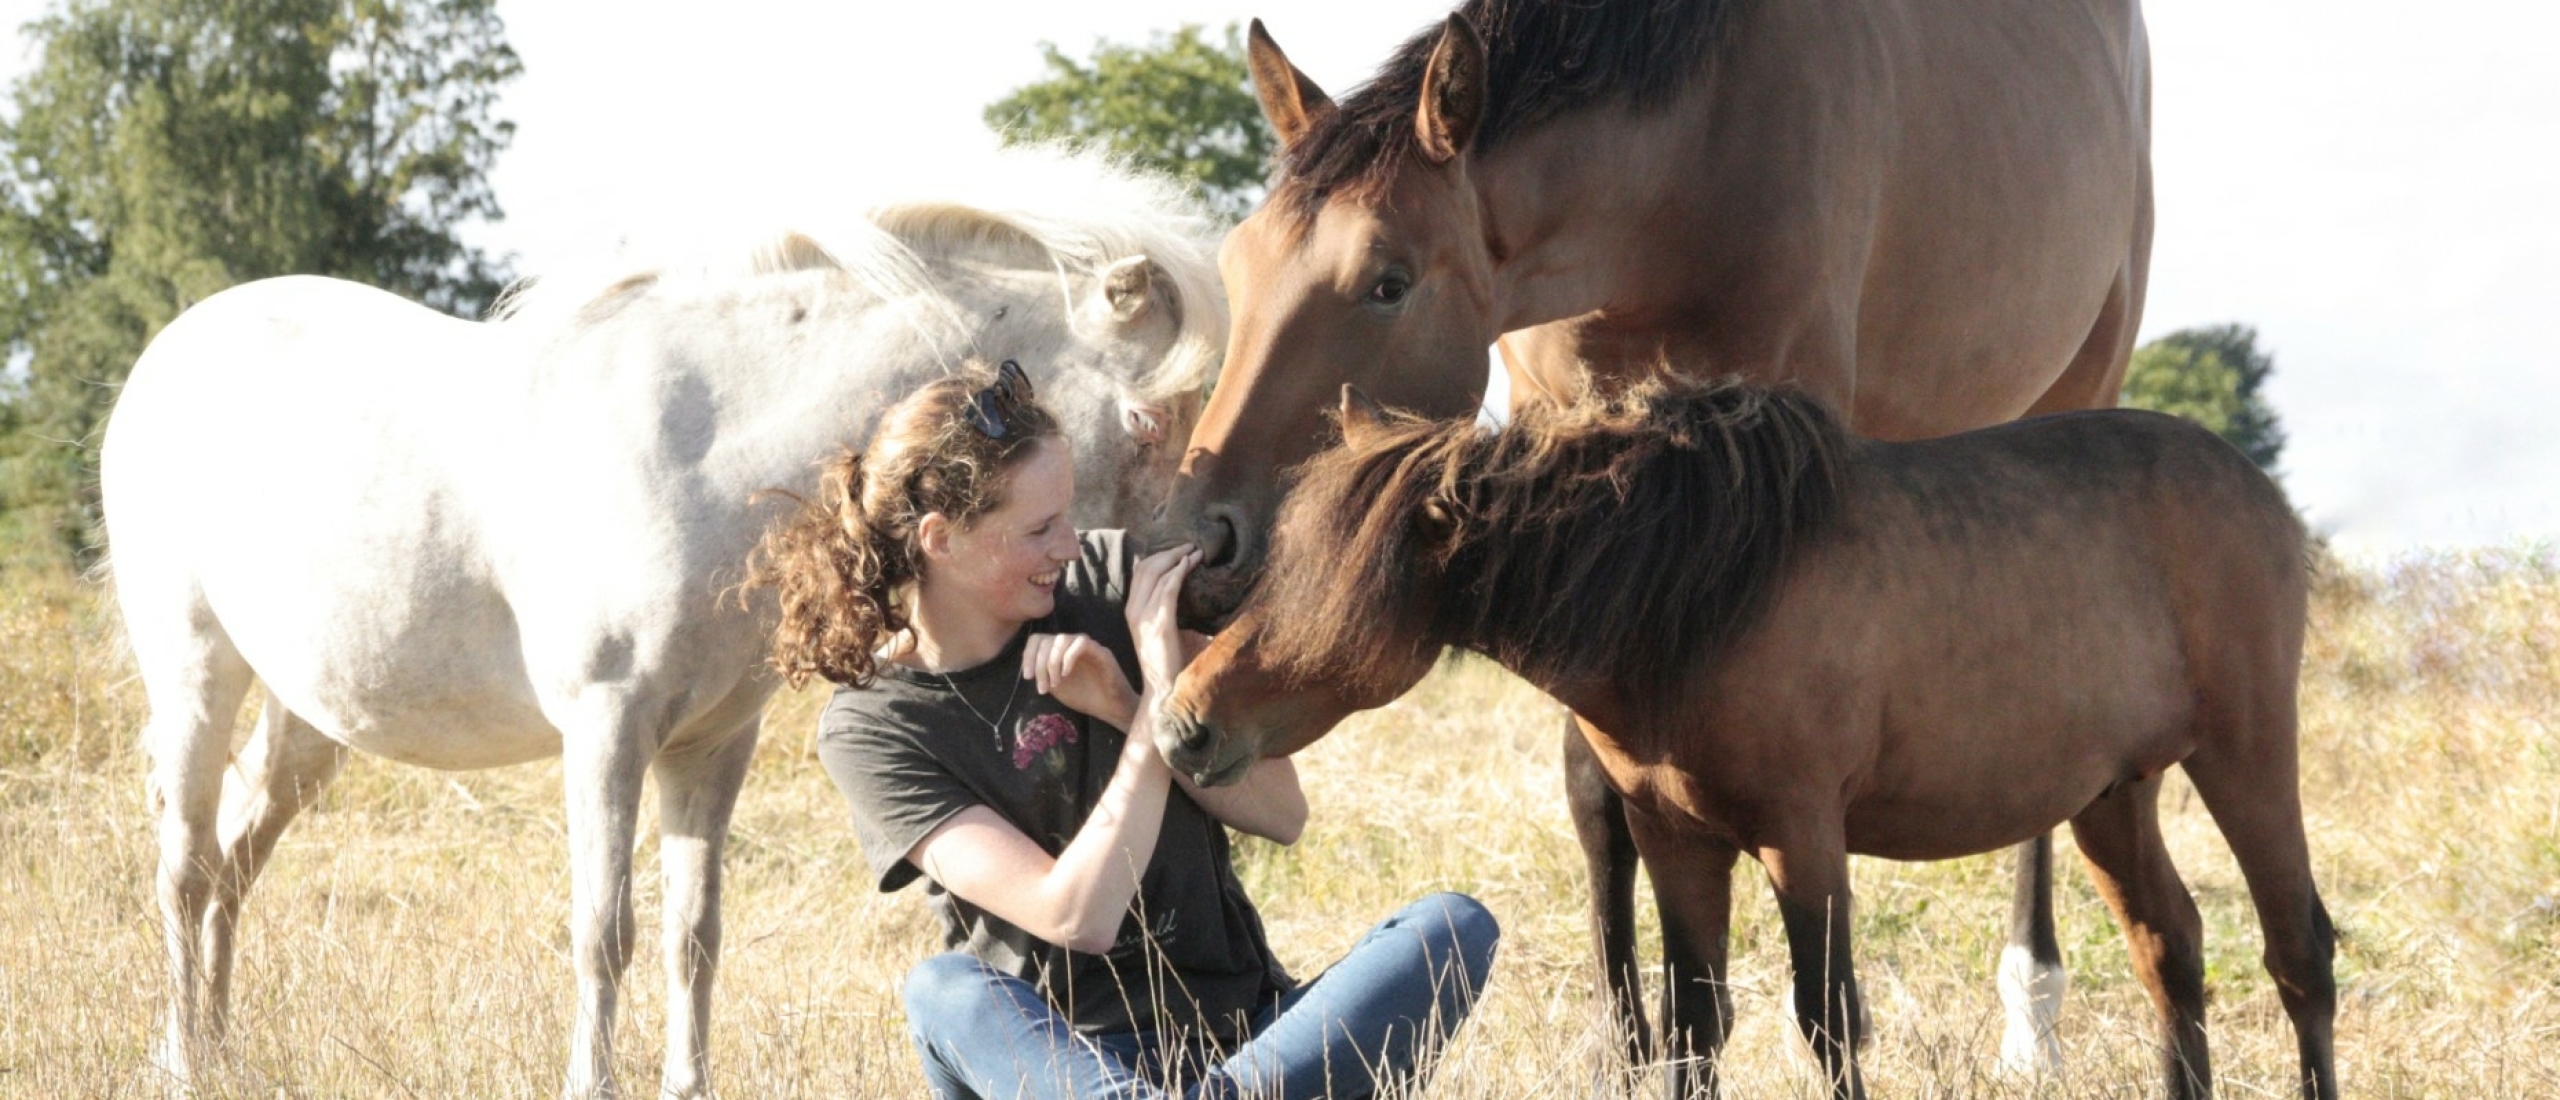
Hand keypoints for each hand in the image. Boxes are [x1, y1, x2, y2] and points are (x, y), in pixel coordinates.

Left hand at [1021, 633, 1136, 728]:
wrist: (1110, 709)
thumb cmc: (1085, 697)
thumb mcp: (1056, 686)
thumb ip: (1043, 673)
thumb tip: (1027, 667)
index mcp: (1060, 651)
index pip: (1038, 640)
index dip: (1028, 655)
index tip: (1028, 677)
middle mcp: (1072, 645)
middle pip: (1047, 640)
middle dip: (1039, 665)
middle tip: (1043, 687)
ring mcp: (1087, 647)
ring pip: (1062, 638)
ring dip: (1053, 662)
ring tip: (1055, 683)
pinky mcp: (1101, 652)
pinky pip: (1081, 643)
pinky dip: (1069, 657)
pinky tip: (1066, 674)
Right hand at [1125, 544, 1202, 692]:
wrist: (1163, 690)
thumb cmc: (1168, 662)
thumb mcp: (1161, 630)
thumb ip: (1165, 610)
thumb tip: (1183, 591)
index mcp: (1132, 611)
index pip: (1140, 573)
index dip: (1159, 556)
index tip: (1179, 551)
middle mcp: (1134, 611)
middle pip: (1147, 568)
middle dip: (1169, 552)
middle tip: (1190, 546)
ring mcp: (1145, 618)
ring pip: (1157, 574)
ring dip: (1178, 558)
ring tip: (1196, 552)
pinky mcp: (1160, 625)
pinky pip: (1168, 590)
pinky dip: (1179, 572)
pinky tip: (1190, 565)